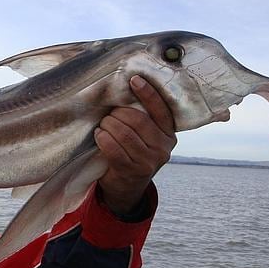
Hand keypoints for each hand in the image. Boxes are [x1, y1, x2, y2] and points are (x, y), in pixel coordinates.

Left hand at [95, 75, 176, 213]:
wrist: (127, 187)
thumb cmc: (134, 153)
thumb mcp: (147, 138)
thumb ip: (145, 120)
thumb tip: (127, 89)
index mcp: (169, 135)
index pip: (161, 111)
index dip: (148, 93)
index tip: (134, 80)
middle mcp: (163, 148)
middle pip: (137, 120)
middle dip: (118, 113)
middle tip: (109, 114)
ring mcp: (148, 161)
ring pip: (124, 133)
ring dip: (108, 125)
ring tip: (103, 124)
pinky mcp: (132, 170)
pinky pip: (113, 148)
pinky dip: (103, 138)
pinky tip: (99, 135)